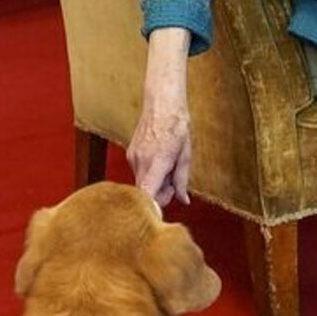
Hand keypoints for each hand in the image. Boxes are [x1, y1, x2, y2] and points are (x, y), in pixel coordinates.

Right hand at [128, 29, 192, 206]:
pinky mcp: (130, 154)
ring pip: (143, 183)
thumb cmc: (177, 126)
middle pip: (145, 193)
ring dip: (156, 183)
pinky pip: (140, 173)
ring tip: (169, 167)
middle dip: (160, 194)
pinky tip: (160, 161)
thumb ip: (182, 180)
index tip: (162, 213)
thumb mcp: (186, 155)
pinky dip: (151, 174)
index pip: (147, 194)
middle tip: (174, 184)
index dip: (154, 207)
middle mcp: (140, 161)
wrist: (162, 103)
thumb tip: (183, 201)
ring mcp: (133, 157)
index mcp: (157, 162)